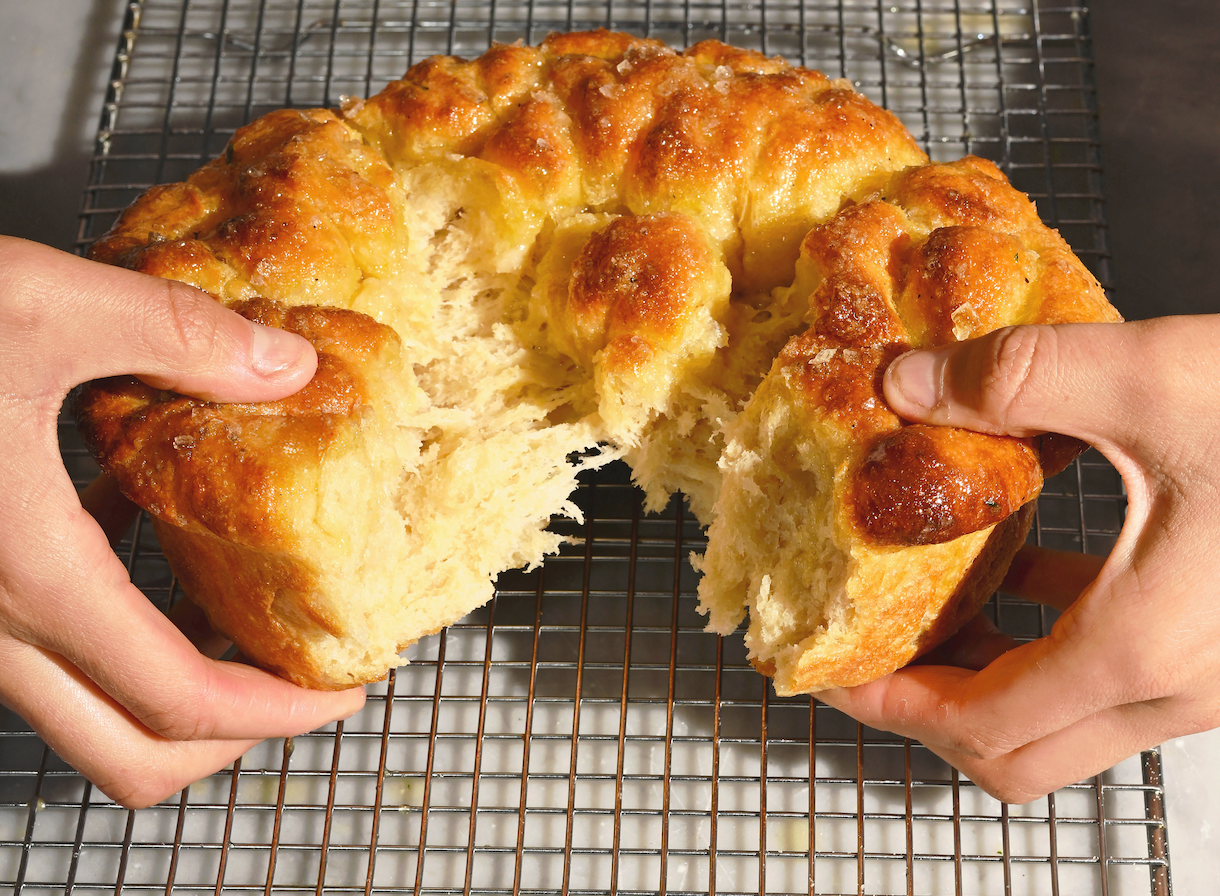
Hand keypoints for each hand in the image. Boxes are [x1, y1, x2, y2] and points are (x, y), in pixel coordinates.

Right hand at [0, 236, 365, 807]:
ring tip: (250, 623)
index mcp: (33, 579)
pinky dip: (119, 634)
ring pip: (84, 718)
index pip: (183, 703)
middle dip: (233, 740)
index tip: (348, 688)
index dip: (281, 713)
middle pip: (132, 756)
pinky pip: (48, 655)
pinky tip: (145, 542)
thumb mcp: (35, 304)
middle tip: (304, 684)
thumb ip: (175, 337)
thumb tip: (290, 365)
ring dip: (177, 693)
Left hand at [818, 316, 1219, 802]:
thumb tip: (908, 379)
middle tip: (867, 656)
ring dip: (986, 682)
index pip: (979, 727)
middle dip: (926, 713)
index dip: (889, 706)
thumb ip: (1019, 375)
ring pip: (1065, 725)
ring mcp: (1210, 678)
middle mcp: (1180, 688)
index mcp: (1143, 648)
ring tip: (925, 614)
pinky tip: (1026, 568)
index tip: (830, 671)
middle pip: (1016, 755)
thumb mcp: (1159, 377)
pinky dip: (1048, 644)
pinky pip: (1113, 676)